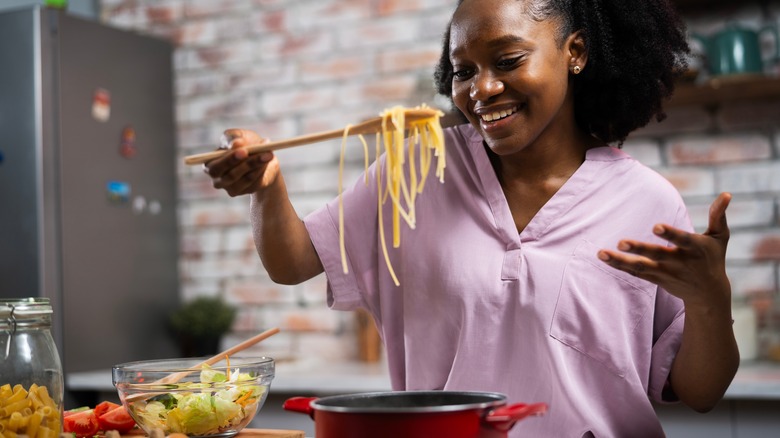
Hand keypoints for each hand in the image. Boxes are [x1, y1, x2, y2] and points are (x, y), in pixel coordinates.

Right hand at [203, 129, 278, 196]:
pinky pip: (256, 182)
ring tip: (268, 153)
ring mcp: (232, 188)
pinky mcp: (246, 191)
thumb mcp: (239, 135)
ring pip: (246, 179)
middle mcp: (218, 180)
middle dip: (247, 164)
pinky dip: (263, 169)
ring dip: (259, 165)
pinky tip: (268, 159)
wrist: (261, 155)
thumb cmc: (245, 143)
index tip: (244, 151)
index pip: (215, 167)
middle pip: (230, 176)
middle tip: (261, 153)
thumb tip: (235, 144)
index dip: (229, 160)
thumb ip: (234, 138)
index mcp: (210, 165)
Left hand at [597, 192, 731, 306]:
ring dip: (620, 261)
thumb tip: (727, 193)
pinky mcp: (656, 280)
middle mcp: (679, 262)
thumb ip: (719, 215)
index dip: (670, 234)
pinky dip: (619, 266)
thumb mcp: (720, 237)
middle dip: (640, 249)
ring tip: (601, 253)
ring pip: (641, 267)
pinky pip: (635, 273)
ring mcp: (666, 273)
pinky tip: (602, 258)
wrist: (709, 294)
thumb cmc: (713, 258)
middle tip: (621, 242)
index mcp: (696, 249)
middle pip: (657, 255)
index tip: (656, 226)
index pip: (682, 240)